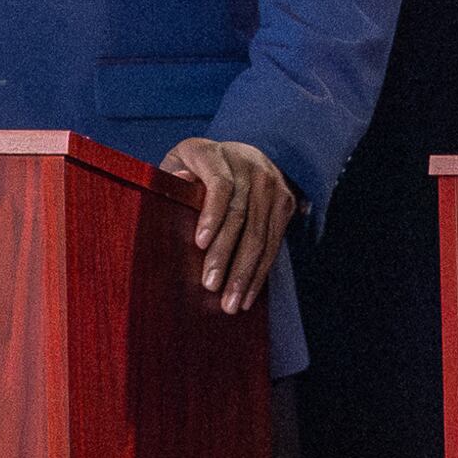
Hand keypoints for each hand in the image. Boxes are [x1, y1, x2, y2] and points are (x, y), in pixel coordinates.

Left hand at [159, 136, 299, 312]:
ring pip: (260, 235)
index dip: (212, 214)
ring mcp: (272, 185)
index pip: (220, 184)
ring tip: (230, 303)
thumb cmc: (195, 169)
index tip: (200, 244)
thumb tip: (178, 183)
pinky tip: (247, 295)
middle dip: (226, 255)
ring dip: (245, 273)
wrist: (241, 156)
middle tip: (210, 287)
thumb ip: (171, 177)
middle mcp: (250, 166)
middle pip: (240, 215)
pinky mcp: (286, 203)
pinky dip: (260, 272)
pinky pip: (274, 244)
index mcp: (214, 153)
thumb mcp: (177, 165)